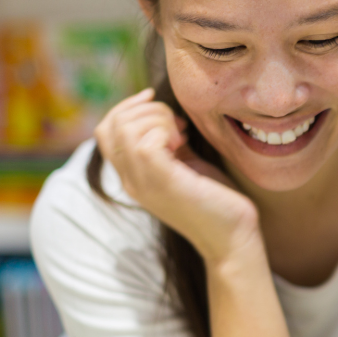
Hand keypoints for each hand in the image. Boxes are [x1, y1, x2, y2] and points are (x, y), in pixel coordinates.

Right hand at [95, 89, 261, 264]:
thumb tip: (165, 113)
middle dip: (147, 109)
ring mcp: (143, 183)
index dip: (127, 107)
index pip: (105, 130)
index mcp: (133, 175)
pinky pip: (146, 142)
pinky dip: (166, 130)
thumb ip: (169, 142)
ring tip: (182, 134)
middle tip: (179, 124)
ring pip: (126, 129)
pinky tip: (184, 142)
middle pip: (111, 125)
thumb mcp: (185, 164)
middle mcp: (131, 181)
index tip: (154, 99)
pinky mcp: (164, 182)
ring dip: (158, 118)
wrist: (233, 237)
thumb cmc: (216, 199)